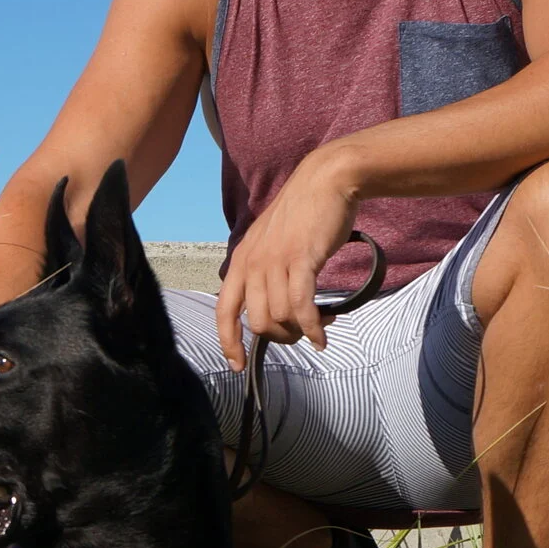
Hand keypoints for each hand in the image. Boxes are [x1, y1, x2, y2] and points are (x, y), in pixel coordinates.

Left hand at [217, 151, 359, 368]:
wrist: (325, 182)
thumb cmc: (302, 215)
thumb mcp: (270, 244)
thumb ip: (264, 272)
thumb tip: (270, 307)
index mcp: (241, 261)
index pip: (224, 312)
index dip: (228, 342)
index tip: (237, 365)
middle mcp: (252, 264)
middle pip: (258, 323)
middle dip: (281, 337)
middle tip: (302, 333)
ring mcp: (275, 262)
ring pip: (281, 317)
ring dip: (302, 331)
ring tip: (321, 325)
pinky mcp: (301, 260)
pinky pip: (302, 307)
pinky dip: (314, 327)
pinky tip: (324, 335)